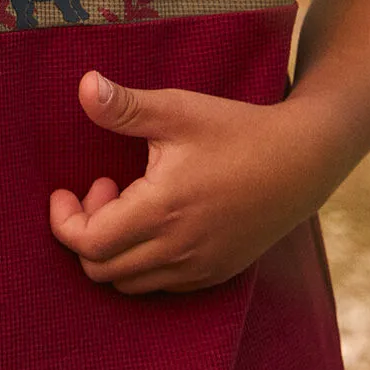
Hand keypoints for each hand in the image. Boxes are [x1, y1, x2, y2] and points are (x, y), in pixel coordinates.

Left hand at [48, 71, 329, 293]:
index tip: (67, 188)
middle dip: (87, 231)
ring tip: (130, 203)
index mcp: (161, 212)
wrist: (304, 159)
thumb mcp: (177, 109)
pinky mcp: (217, 273)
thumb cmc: (237, 130)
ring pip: (129, 283)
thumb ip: (124, 106)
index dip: (65, 220)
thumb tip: (82, 84)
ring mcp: (199, 268)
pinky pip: (161, 285)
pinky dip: (142, 262)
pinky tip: (157, 222)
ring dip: (114, 249)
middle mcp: (178, 250)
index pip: (87, 244)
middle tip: (105, 188)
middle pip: (101, 270)